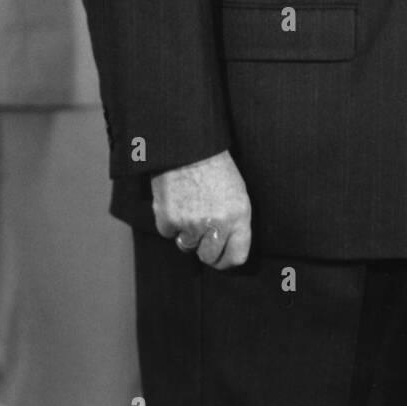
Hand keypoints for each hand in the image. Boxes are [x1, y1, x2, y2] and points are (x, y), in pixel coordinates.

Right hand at [151, 150, 251, 268]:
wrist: (188, 146)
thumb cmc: (215, 167)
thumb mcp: (237, 192)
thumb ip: (235, 222)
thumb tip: (227, 249)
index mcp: (239, 216)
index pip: (236, 257)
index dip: (226, 259)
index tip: (220, 256)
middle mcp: (217, 224)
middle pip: (209, 257)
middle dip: (204, 247)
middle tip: (201, 229)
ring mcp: (192, 224)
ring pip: (186, 245)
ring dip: (186, 232)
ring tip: (189, 205)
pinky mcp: (169, 220)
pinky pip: (168, 233)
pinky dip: (169, 220)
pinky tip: (175, 200)